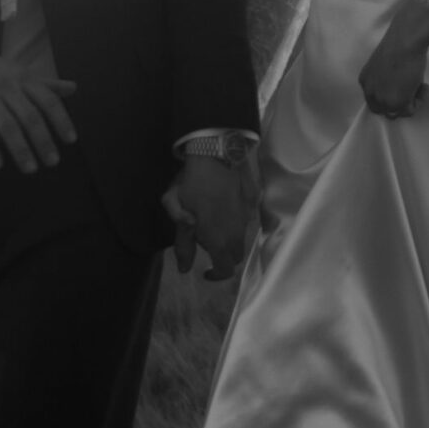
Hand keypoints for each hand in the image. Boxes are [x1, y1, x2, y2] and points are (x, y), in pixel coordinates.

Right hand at [0, 42, 77, 172]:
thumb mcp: (19, 73)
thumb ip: (46, 84)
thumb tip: (74, 88)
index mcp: (24, 78)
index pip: (48, 100)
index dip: (61, 120)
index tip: (71, 140)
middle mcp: (7, 86)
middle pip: (30, 116)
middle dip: (43, 140)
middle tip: (53, 161)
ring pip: (7, 126)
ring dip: (21, 149)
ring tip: (31, 168)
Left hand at [161, 152, 258, 279]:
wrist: (217, 151)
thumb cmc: (192, 181)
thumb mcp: (176, 208)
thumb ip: (182, 243)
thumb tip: (185, 268)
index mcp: (219, 239)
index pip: (225, 270)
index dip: (216, 275)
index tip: (204, 271)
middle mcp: (237, 232)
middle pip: (235, 256)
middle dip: (222, 256)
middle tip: (206, 242)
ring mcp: (247, 217)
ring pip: (241, 238)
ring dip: (229, 239)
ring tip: (212, 222)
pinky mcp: (253, 203)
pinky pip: (245, 220)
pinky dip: (235, 222)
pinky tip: (222, 206)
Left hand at [358, 20, 428, 120]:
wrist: (405, 41)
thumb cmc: (399, 45)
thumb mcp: (386, 66)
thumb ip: (387, 80)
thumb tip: (400, 87)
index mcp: (365, 81)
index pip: (374, 99)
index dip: (389, 97)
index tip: (403, 88)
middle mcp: (370, 92)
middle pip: (383, 110)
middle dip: (398, 103)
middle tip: (412, 90)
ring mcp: (383, 99)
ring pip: (396, 113)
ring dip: (410, 102)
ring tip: (419, 85)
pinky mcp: (397, 103)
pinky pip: (409, 111)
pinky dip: (419, 101)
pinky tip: (424, 86)